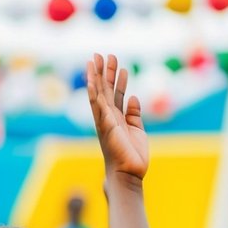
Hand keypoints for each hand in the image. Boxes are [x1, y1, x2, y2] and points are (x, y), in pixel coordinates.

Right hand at [86, 53, 147, 179]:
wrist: (128, 174)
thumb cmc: (132, 157)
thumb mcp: (137, 130)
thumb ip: (134, 114)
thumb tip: (132, 97)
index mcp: (116, 119)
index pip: (114, 94)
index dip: (115, 79)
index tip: (117, 64)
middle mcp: (108, 118)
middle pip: (105, 90)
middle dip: (104, 72)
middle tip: (103, 54)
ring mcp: (105, 122)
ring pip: (99, 94)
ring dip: (97, 76)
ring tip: (96, 59)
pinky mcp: (105, 127)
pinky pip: (98, 108)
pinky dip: (94, 95)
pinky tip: (91, 82)